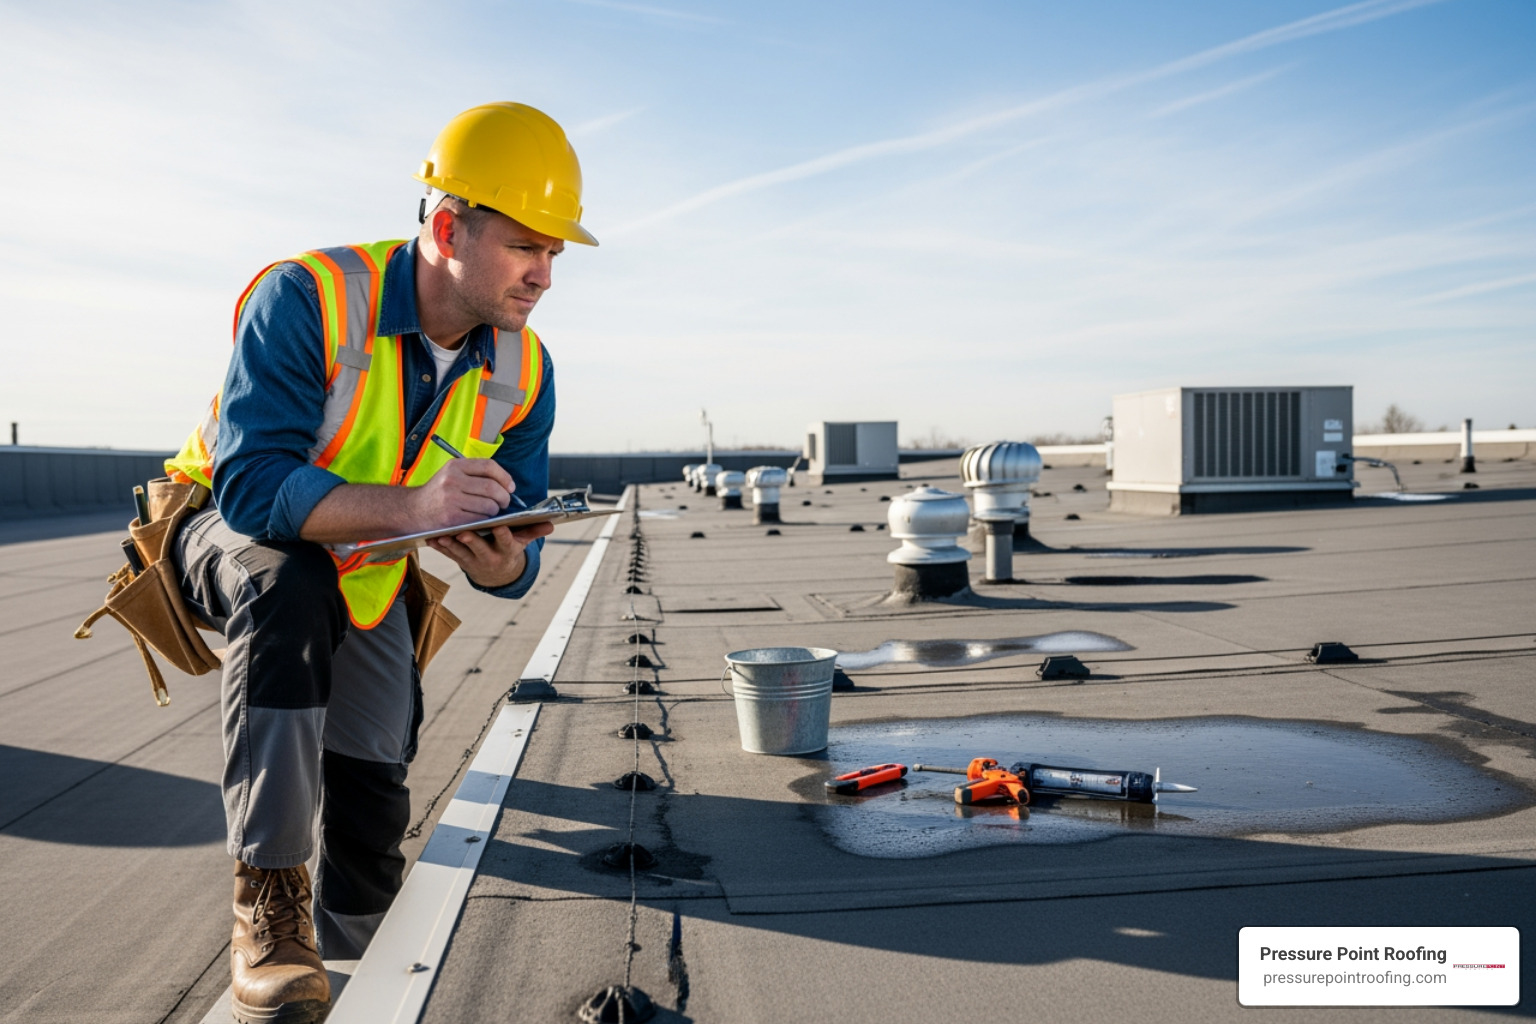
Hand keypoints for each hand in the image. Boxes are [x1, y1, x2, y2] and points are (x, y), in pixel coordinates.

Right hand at [408, 458, 512, 528]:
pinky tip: (482, 520)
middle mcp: (452, 480)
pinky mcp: (451, 517)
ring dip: (495, 511)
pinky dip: (485, 521)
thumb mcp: (451, 475)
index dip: (504, 477)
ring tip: (492, 512)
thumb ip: (475, 475)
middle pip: (492, 487)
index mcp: (455, 466)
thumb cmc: (438, 493)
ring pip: (489, 505)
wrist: (412, 510)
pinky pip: (480, 519)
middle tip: (504, 503)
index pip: (489, 466)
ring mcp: (451, 498)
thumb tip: (507, 483)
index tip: (510, 487)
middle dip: (504, 497)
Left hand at [427, 522, 553, 588]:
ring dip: (451, 545)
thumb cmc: (508, 549)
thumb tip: (552, 524)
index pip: (507, 542)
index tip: (499, 526)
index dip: (503, 535)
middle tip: (464, 533)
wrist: (495, 574)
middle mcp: (490, 557)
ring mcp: (473, 561)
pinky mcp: (460, 561)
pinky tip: (431, 538)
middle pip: (480, 549)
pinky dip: (440, 547)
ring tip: (442, 535)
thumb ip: (534, 531)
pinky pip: (449, 554)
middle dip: (472, 542)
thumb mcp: (522, 542)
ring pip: (461, 553)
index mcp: (507, 550)